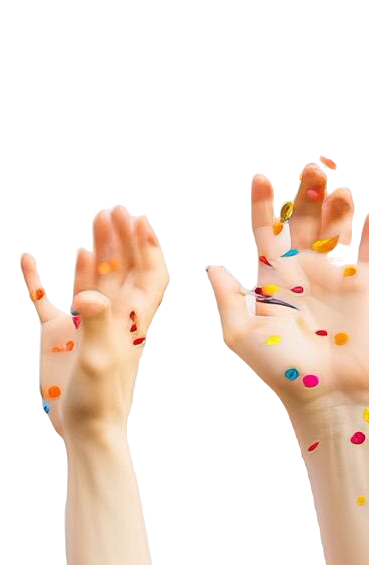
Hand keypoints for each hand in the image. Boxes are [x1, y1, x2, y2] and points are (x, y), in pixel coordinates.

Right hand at [23, 206, 168, 443]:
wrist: (84, 431)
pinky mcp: (59, 338)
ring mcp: (83, 326)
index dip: (145, 247)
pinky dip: (39, 281)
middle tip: (110, 211)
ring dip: (94, 252)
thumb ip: (95, 324)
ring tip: (93, 224)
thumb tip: (87, 296)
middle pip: (120, 270)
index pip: (145, 275)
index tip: (138, 220)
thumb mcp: (99, 361)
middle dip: (119, 239)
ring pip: (91, 279)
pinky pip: (47, 302)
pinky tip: (29, 261)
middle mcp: (109, 318)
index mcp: (128, 320)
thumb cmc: (99, 400)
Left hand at [207, 165, 366, 427]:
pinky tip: (365, 210)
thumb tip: (212, 268)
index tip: (260, 179)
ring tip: (332, 182)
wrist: (332, 394)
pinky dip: (368, 231)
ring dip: (335, 206)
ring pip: (336, 232)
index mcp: (271, 282)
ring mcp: (336, 280)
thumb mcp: (243, 335)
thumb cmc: (284, 370)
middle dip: (305, 196)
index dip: (263, 208)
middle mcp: (303, 276)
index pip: (265, 235)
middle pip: (303, 225)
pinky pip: (367, 251)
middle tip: (309, 169)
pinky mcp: (364, 288)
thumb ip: (228, 300)